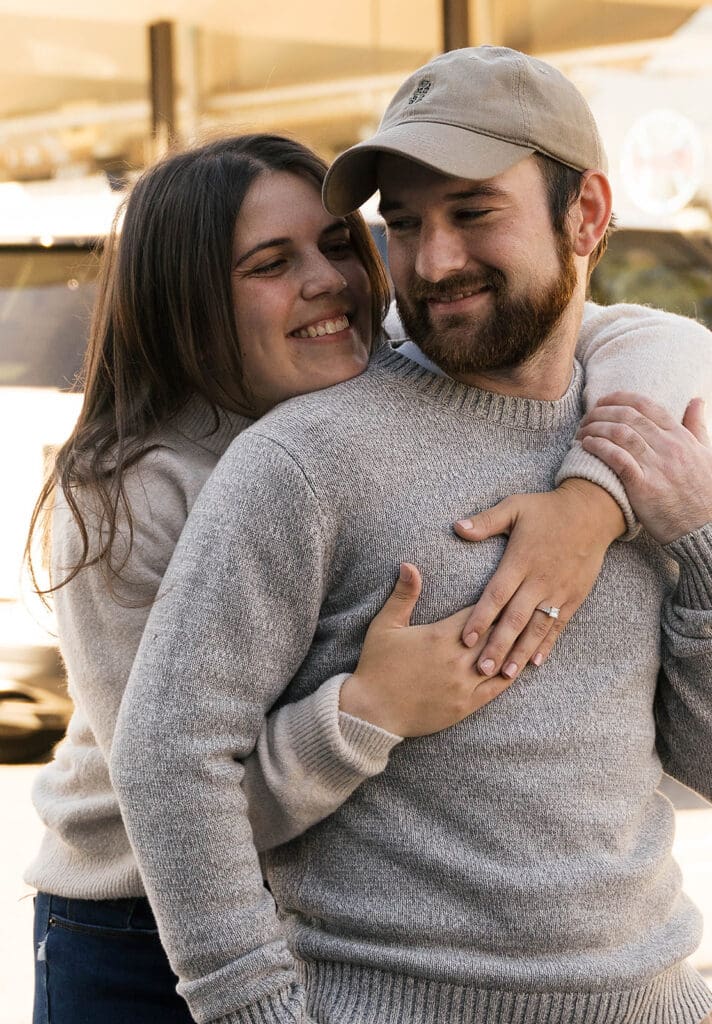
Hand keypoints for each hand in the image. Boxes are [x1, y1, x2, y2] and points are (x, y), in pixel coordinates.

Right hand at [339, 563, 512, 736]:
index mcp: (440, 636)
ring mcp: (464, 683)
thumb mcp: (385, 626)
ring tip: (533, 631)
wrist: (372, 713)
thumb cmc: (377, 666)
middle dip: (511, 619)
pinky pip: (497, 688)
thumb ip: (403, 595)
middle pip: (495, 633)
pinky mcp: (466, 705)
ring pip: (500, 659)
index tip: (511, 588)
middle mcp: (457, 658)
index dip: (495, 601)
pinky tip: (520, 664)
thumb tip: (409, 564)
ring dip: (516, 646)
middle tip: (529, 604)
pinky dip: (511, 674)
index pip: (478, 612)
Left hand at [453, 480, 624, 674]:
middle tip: (481, 669)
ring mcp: (559, 591)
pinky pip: (559, 626)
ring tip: (506, 674)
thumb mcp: (515, 507)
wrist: (592, 511)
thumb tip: (456, 527)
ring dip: (521, 652)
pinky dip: (547, 645)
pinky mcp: (574, 597)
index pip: (497, 594)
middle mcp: (540, 580)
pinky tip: (536, 663)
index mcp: (521, 560)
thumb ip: (485, 521)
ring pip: (537, 628)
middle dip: (498, 645)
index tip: (466, 639)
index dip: (481, 618)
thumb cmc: (547, 509)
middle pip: (516, 618)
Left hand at [577, 392, 711, 543]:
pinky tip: (586, 445)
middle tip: (586, 417)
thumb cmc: (703, 493)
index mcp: (681, 437)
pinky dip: (599, 447)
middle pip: (629, 416)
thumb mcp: (706, 453)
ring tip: (582, 432)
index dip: (621, 398)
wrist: (703, 528)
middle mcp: (669, 447)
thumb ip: (697, 426)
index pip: (647, 406)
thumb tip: (696, 400)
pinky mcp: (644, 486)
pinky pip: (617, 458)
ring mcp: (657, 466)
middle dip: (602, 412)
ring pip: (620, 434)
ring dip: (596, 428)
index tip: (603, 400)